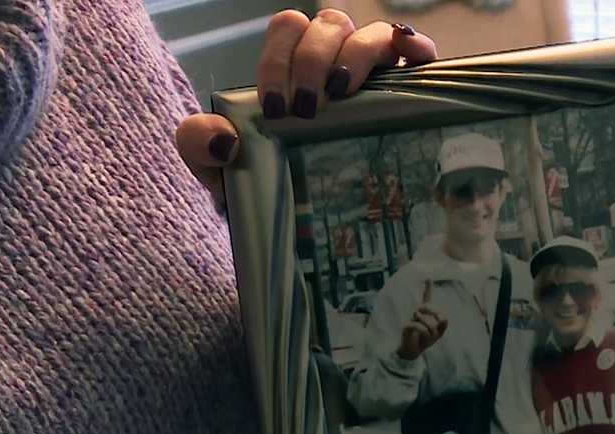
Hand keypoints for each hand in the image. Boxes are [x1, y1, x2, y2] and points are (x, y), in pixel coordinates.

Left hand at [174, 11, 437, 204]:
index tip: (276, 108)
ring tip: (344, 95)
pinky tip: (409, 61)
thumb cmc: (268, 187)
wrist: (306, 226)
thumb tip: (224, 136)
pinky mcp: (408, 90)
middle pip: (329, 25)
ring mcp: (374, 73)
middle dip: (313, 61)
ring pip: (370, 34)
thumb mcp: (222, 170)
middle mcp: (333, 60)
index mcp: (291, 66)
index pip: (287, 32)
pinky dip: (414, 47)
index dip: (279, 60)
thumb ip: (198, 143)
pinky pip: (416, 52)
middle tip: (308, 109)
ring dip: (355, 57)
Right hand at [397, 279, 447, 359]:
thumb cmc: (425, 340)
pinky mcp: (406, 326)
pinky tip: (424, 336)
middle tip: (439, 324)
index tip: (428, 277)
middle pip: (427, 306)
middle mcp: (417, 313)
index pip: (426, 298)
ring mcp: (411, 319)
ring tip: (430, 336)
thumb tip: (442, 317)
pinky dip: (425, 333)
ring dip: (431, 329)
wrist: (414, 351)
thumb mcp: (439, 333)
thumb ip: (444, 323)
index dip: (427, 288)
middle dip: (436, 315)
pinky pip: (419, 326)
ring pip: (424, 318)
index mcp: (425, 313)